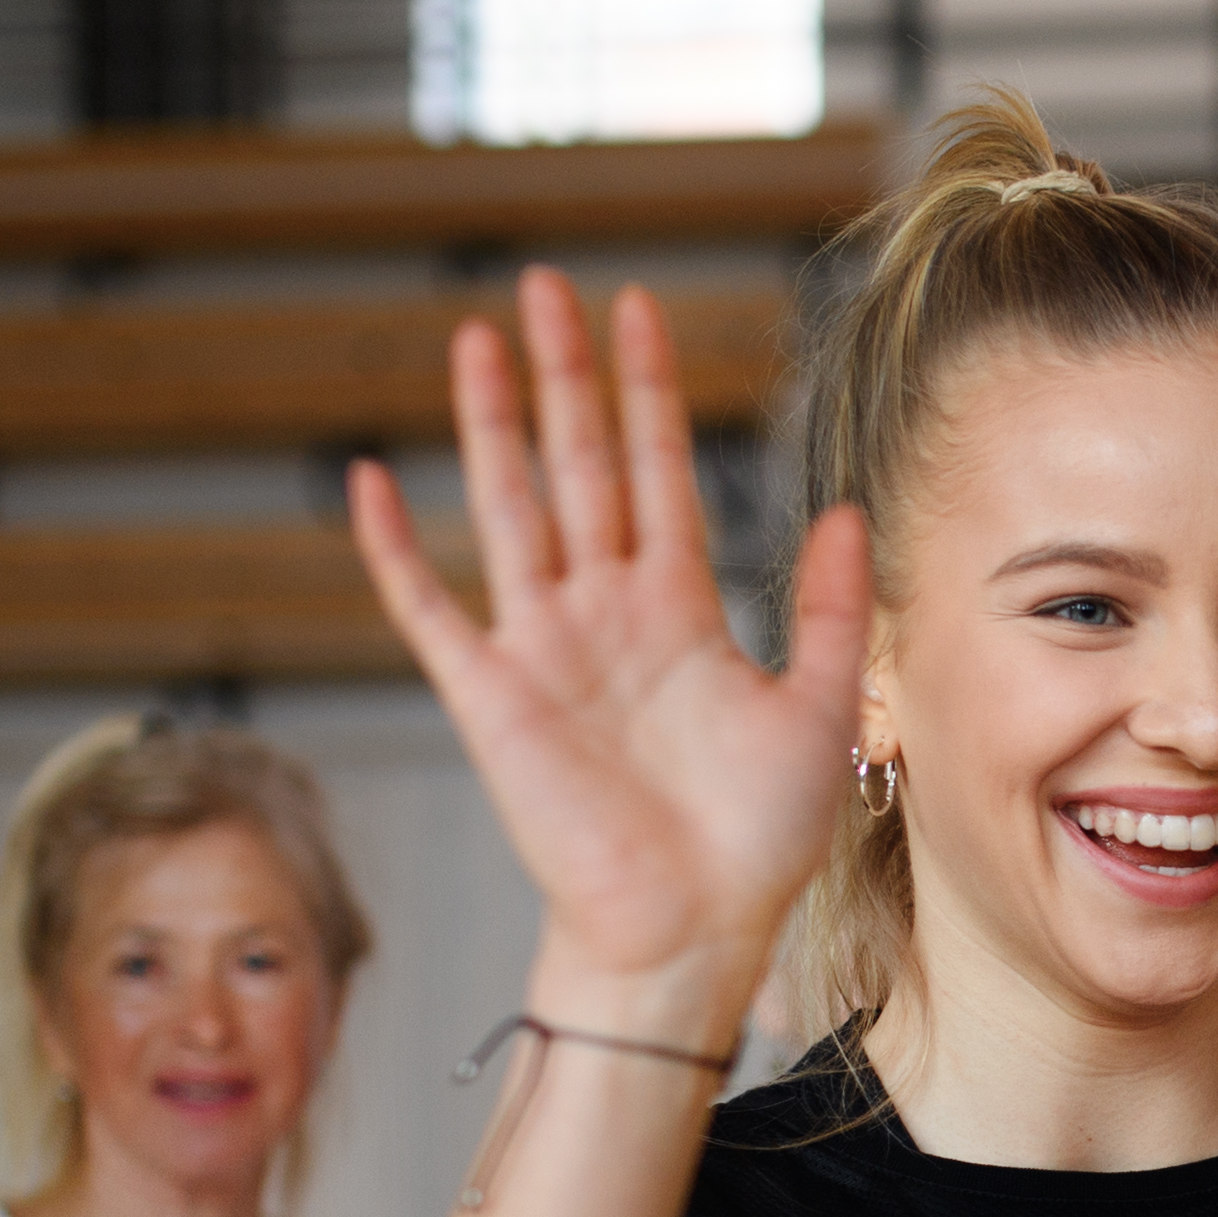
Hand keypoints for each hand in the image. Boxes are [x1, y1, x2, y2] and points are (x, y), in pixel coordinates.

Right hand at [349, 272, 873, 1004]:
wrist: (694, 933)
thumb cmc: (756, 842)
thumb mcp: (823, 710)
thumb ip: (833, 610)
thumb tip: (847, 508)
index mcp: (680, 610)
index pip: (659, 472)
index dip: (647, 391)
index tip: (635, 309)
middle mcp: (606, 613)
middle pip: (579, 465)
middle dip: (564, 375)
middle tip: (545, 283)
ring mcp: (544, 649)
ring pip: (511, 508)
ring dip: (492, 425)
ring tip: (477, 337)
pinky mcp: (493, 699)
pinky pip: (432, 610)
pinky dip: (396, 550)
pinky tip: (370, 481)